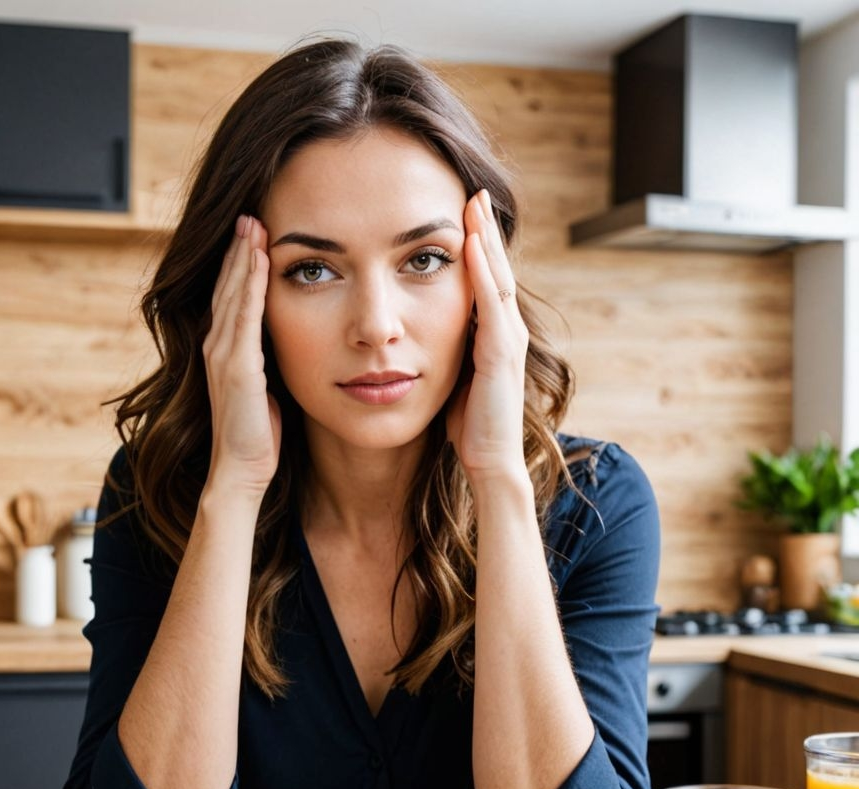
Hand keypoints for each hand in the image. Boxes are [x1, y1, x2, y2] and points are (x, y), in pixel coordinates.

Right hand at [202, 214, 280, 496]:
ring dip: (243, 257)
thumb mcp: (265, 388)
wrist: (242, 471)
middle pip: (227, 287)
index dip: (240, 265)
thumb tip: (289, 341)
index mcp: (225, 351)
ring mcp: (223, 356)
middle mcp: (217, 347)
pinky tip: (259, 260)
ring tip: (252, 223)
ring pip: (233, 294)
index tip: (253, 234)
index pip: (232, 298)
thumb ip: (267, 361)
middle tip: (249, 213)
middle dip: (238, 250)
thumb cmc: (258, 435)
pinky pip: (244, 317)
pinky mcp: (237, 368)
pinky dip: (250, 285)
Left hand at [446, 190, 530, 486]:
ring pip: (497, 278)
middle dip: (483, 229)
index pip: (484, 279)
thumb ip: (444, 349)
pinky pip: (491, 305)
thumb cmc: (466, 425)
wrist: (488, 462)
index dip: (475, 245)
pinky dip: (482, 274)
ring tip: (473, 204)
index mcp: (491, 335)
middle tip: (470, 190)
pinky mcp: (501, 356)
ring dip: (486, 239)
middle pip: (494, 268)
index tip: (459, 212)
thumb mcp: (451, 376)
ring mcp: (507, 342)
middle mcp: (505, 331)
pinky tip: (471, 246)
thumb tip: (417, 334)